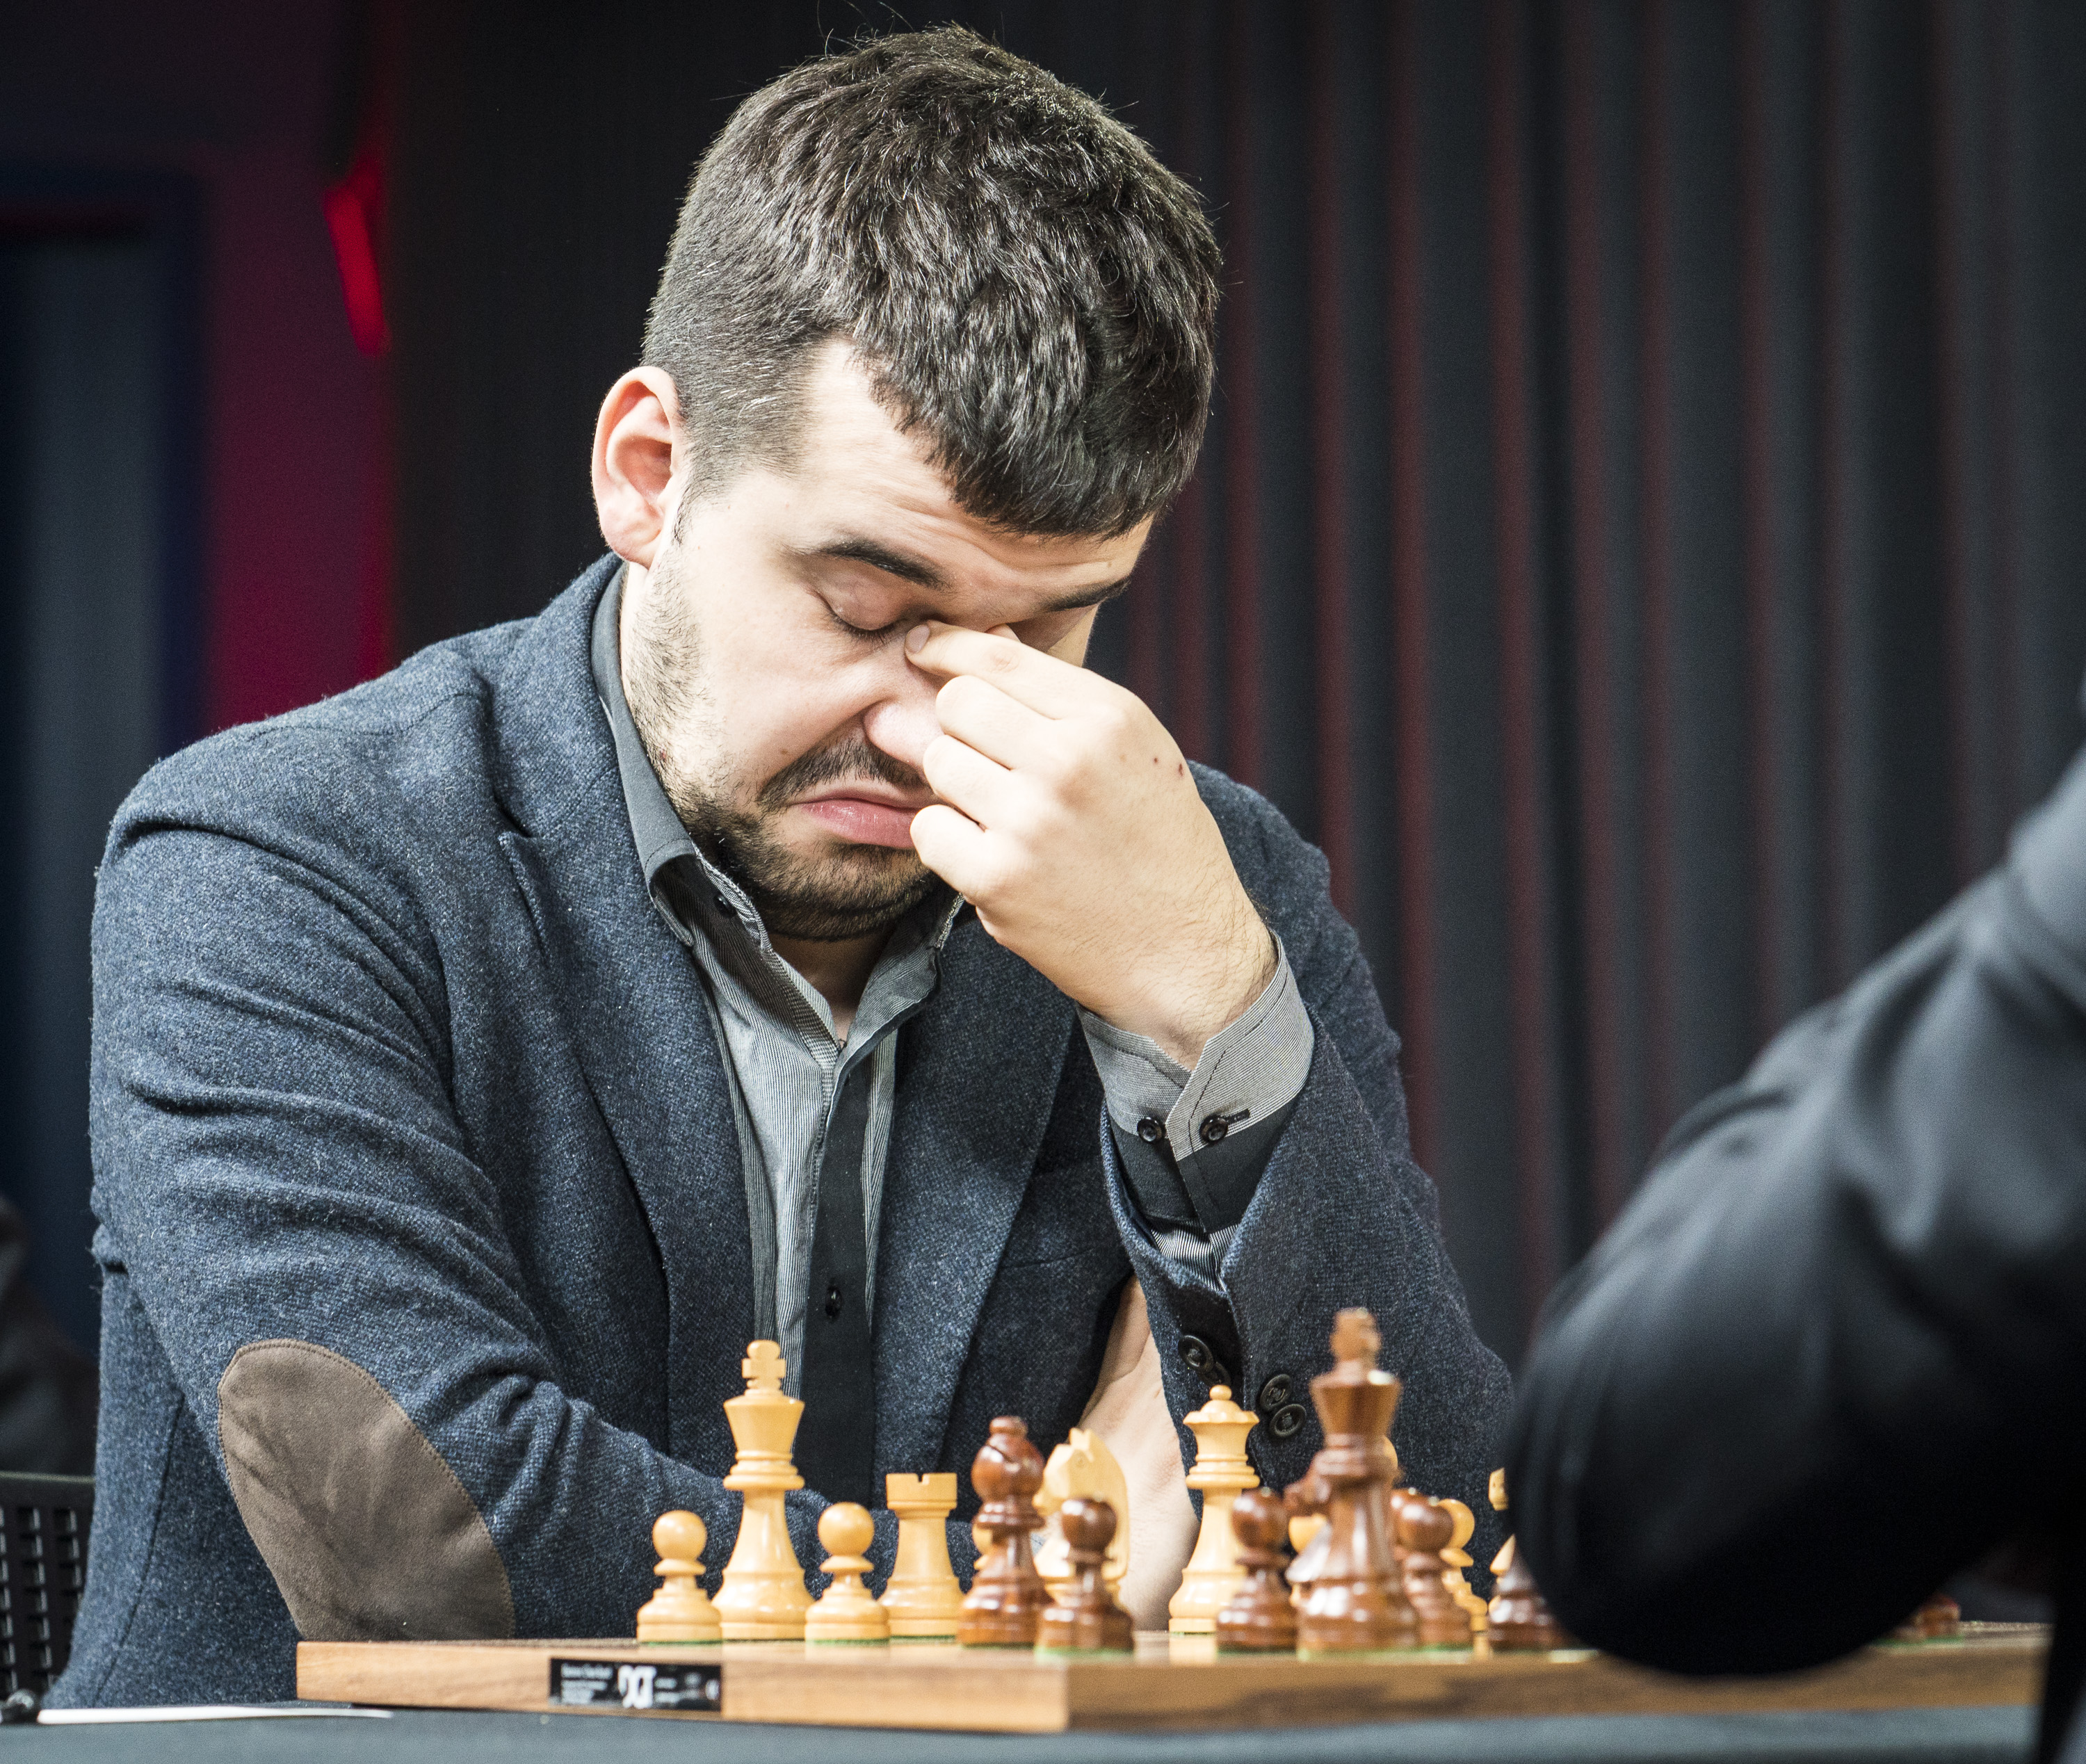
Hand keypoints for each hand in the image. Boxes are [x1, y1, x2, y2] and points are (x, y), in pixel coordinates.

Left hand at [904, 621, 1274, 1066]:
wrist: (1185, 953)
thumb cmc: (1159, 843)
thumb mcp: (1136, 751)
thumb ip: (1060, 696)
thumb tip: (982, 638)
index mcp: (1109, 718)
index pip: (997, 657)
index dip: (947, 648)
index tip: (924, 650)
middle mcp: (1069, 760)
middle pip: (956, 704)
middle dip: (959, 725)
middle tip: (986, 759)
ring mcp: (1029, 820)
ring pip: (937, 762)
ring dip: (956, 785)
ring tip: (1001, 812)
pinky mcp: (997, 878)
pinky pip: (929, 829)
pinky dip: (949, 841)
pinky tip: (990, 853)